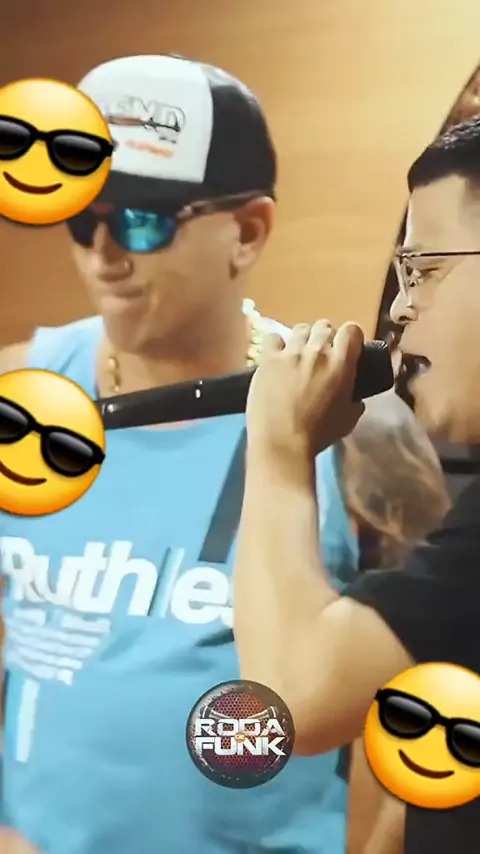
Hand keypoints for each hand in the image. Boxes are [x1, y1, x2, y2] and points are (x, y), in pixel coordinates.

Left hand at [247, 320, 365, 457]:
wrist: (282, 443)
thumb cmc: (318, 435)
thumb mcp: (348, 421)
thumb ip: (355, 403)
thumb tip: (356, 399)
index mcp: (341, 364)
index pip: (352, 330)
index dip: (350, 337)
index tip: (346, 349)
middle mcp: (317, 351)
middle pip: (324, 326)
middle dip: (325, 338)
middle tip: (320, 356)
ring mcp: (291, 353)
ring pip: (300, 329)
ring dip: (303, 339)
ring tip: (298, 355)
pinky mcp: (268, 359)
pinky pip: (273, 338)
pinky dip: (277, 345)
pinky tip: (276, 357)